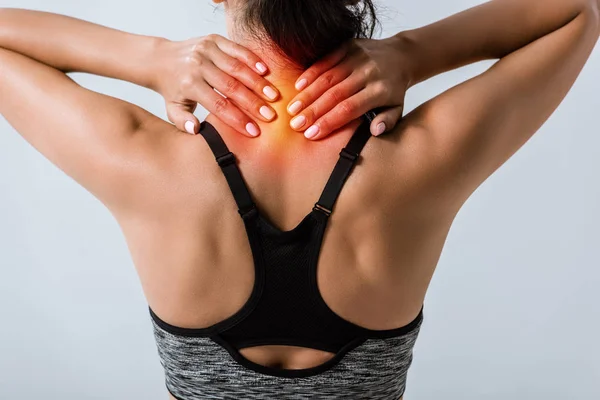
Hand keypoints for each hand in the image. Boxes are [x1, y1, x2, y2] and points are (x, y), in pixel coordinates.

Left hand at [152, 34, 279, 136]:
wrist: (161, 59)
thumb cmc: (172, 89)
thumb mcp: (172, 109)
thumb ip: (183, 121)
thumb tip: (197, 130)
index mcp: (189, 85)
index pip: (218, 105)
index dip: (237, 119)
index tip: (254, 131)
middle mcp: (197, 65)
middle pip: (230, 86)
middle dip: (252, 102)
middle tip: (270, 115)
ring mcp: (206, 50)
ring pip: (236, 68)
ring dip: (257, 82)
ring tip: (274, 95)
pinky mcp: (213, 39)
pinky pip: (236, 49)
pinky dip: (252, 59)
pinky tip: (267, 71)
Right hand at [287, 35, 412, 139]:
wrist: (401, 56)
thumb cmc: (394, 89)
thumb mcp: (398, 108)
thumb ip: (387, 121)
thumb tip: (374, 131)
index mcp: (379, 91)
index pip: (349, 109)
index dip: (329, 121)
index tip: (311, 134)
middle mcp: (368, 73)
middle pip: (335, 94)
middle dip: (313, 111)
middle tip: (295, 124)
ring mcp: (357, 58)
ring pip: (328, 78)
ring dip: (308, 94)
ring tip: (292, 110)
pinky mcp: (349, 46)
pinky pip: (326, 60)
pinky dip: (311, 73)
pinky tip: (298, 87)